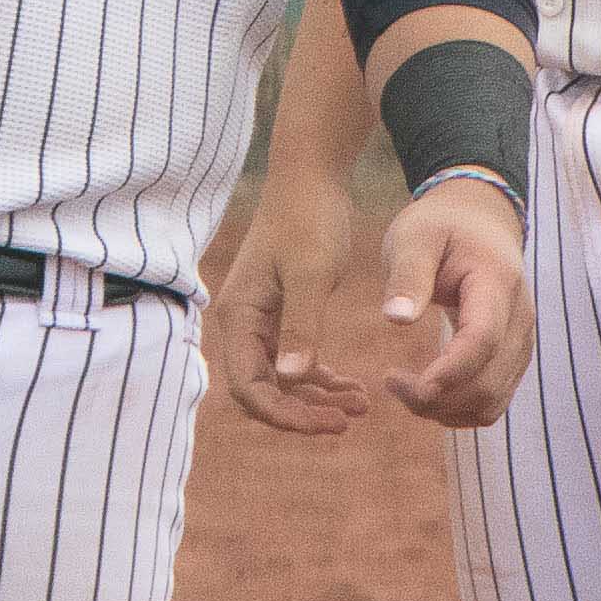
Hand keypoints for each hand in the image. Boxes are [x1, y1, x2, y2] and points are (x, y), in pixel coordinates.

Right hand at [202, 163, 378, 434]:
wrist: (311, 177)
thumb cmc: (308, 218)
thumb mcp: (310, 274)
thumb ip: (300, 326)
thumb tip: (290, 379)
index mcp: (239, 316)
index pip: (250, 388)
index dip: (285, 415)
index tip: (330, 423)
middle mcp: (243, 323)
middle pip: (263, 391)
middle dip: (302, 412)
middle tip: (348, 421)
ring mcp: (260, 319)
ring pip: (282, 379)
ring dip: (317, 397)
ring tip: (360, 406)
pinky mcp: (281, 312)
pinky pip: (294, 359)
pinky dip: (320, 376)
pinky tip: (351, 386)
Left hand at [377, 173, 532, 427]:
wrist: (479, 222)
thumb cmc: (441, 227)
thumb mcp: (415, 237)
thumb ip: (408, 275)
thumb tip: (395, 319)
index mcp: (497, 283)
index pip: (483, 339)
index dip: (449, 370)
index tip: (405, 384)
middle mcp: (520, 319)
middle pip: (488, 383)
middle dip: (437, 398)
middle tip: (389, 381)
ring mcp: (521, 343)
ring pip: (491, 402)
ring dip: (445, 410)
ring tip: (402, 388)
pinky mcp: (512, 359)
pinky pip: (492, 402)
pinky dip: (458, 409)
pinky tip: (425, 391)